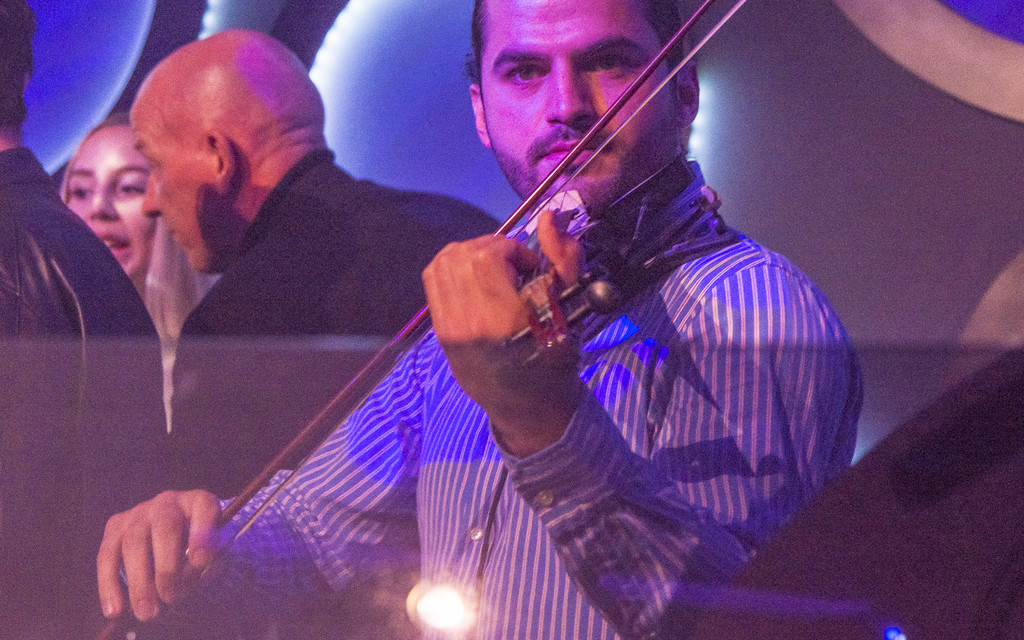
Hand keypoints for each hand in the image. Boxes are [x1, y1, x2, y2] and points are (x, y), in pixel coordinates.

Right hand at [96, 490, 220, 620]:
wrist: (170, 535)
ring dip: (139, 582)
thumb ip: (205, 565)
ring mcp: (138, 512)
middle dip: (167, 567)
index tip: (202, 561)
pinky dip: (109, 585)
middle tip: (171, 598)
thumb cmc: (194, 548)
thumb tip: (187, 583)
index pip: (204, 507)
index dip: (203, 533)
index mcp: (198, 502)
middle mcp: (167, 502)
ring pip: (133, 543)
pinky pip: (107, 555)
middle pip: (165, 528)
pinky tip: (115, 609)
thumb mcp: (208, 553)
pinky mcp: (114, 526)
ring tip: (147, 612)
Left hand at [422, 210, 584, 456]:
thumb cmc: (555, 358)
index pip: (488, 256)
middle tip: (513, 267)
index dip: (512, 248)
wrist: (527, 405)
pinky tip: (475, 279)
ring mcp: (449, 327)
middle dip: (492, 248)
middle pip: (464, 254)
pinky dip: (452, 267)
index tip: (530, 267)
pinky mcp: (440, 330)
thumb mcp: (571, 310)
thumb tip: (549, 217)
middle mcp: (469, 322)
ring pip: (444, 261)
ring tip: (494, 270)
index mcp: (504, 319)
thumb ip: (564, 259)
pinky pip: (434, 278)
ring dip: (471, 254)